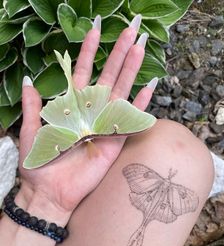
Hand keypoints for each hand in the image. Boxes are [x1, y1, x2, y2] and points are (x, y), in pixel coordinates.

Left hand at [16, 15, 156, 217]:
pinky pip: (130, 119)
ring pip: (121, 92)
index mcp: (72, 106)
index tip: (96, 30)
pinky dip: (140, 104)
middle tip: (132, 30)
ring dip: (131, 71)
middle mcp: (91, 111)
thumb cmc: (40, 163)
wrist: (50, 192)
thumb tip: (29, 80)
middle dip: (118, 53)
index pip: (82, 72)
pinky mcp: (115, 140)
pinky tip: (149, 86)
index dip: (89, 52)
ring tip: (141, 49)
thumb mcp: (32, 131)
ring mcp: (105, 124)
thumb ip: (33, 106)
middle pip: (107, 76)